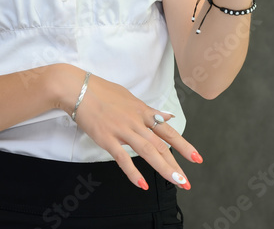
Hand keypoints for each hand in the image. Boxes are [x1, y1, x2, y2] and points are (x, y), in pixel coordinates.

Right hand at [63, 69, 200, 189]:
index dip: (183, 145)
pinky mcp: (107, 138)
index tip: (196, 158)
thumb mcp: (129, 97)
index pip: (167, 131)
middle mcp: (136, 121)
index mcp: (142, 111)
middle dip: (176, 164)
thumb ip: (148, 110)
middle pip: (161, 145)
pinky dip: (133, 172)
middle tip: (186, 181)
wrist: (77, 89)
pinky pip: (122, 158)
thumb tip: (165, 116)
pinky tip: (142, 184)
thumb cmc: (101, 91)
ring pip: (148, 151)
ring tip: (176, 181)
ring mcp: (122, 130)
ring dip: (164, 168)